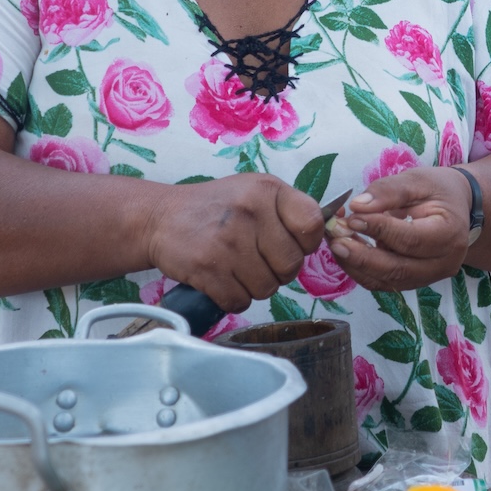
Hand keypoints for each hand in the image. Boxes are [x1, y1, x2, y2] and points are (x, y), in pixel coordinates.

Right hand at [143, 175, 327, 313]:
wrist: (160, 218)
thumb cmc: (216, 208)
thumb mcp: (254, 191)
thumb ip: (289, 209)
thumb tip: (330, 234)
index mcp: (266, 190)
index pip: (312, 225)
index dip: (305, 243)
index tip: (290, 244)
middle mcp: (249, 212)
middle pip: (291, 265)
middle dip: (278, 270)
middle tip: (258, 260)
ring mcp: (227, 242)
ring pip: (267, 288)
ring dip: (255, 286)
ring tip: (238, 267)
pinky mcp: (207, 268)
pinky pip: (239, 300)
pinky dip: (233, 298)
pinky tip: (222, 280)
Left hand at [331, 167, 472, 291]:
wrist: (455, 207)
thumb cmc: (437, 190)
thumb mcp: (418, 180)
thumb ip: (388, 191)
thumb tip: (357, 206)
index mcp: (450, 234)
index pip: (410, 239)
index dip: (378, 230)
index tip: (352, 217)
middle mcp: (443, 263)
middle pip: (398, 268)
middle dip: (361, 255)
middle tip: (335, 236)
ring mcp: (428, 277)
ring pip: (387, 280)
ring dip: (356, 264)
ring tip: (335, 241)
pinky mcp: (412, 282)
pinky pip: (382, 282)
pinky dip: (360, 269)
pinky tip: (345, 250)